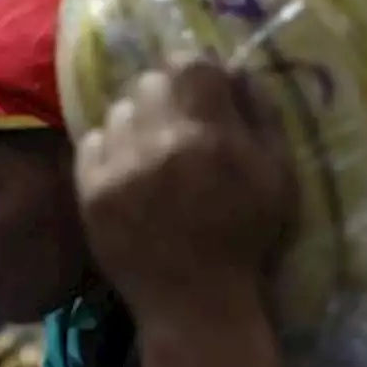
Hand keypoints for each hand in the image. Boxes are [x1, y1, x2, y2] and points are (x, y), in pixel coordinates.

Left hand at [74, 62, 295, 318]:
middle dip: (167, 96)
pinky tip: (130, 173)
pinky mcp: (90, 190)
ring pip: (119, 110)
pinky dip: (110, 150)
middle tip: (178, 124)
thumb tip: (237, 72)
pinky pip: (92, 141)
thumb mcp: (276, 176)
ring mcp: (119, 167)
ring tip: (152, 152)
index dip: (198, 74)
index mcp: (210, 137)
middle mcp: (159, 143)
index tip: (203, 93)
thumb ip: (260, 116)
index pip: (191, 64)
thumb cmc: (244, 238)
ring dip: (137, 123)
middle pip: (150, 81)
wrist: (195, 303)